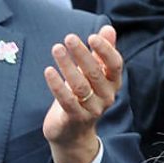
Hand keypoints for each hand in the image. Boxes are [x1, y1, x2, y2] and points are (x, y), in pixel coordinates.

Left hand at [43, 25, 122, 162]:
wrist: (72, 134)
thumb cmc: (83, 98)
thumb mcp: (93, 74)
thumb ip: (101, 53)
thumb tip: (108, 29)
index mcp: (112, 84)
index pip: (115, 65)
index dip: (105, 50)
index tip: (92, 37)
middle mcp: (106, 98)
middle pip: (95, 73)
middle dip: (82, 54)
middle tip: (69, 38)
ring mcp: (92, 110)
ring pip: (80, 86)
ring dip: (67, 66)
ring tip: (57, 49)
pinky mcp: (74, 119)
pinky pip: (66, 100)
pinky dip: (57, 85)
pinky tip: (48, 71)